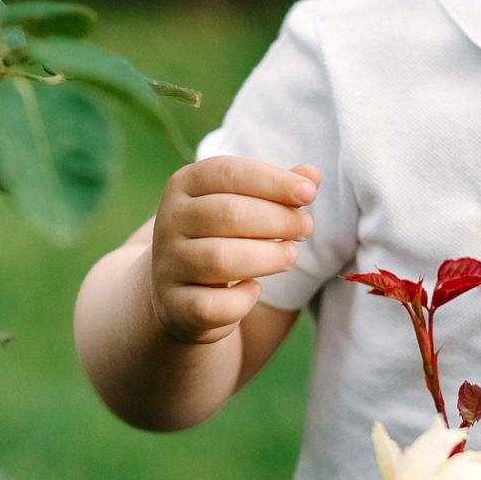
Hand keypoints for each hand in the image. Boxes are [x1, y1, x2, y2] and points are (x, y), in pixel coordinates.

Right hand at [148, 157, 317, 343]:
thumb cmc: (223, 237)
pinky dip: (242, 299)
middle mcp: (169, 222)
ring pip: (219, 259)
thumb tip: (311, 175)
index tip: (309, 193)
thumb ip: (277, 189)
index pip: (228, 173)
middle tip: (305, 228)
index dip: (274, 182)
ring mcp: (169, 266)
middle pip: (227, 213)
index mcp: (184, 185)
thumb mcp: (244, 205)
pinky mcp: (176, 307)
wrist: (179, 292)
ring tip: (290, 256)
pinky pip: (213, 304)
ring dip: (267, 257)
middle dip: (278, 219)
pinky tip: (254, 289)